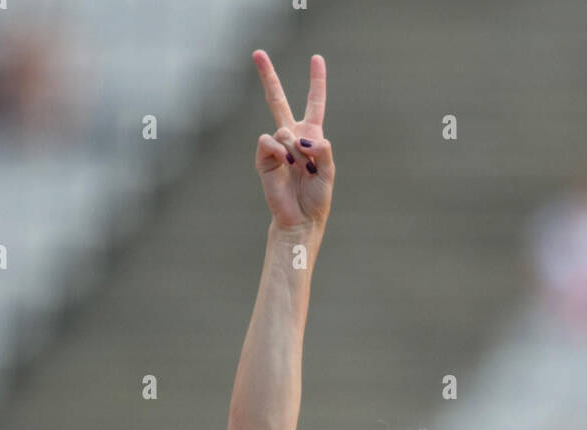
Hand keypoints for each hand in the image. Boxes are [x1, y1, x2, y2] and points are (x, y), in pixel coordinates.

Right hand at [252, 50, 333, 232]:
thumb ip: (323, 150)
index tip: (316, 59)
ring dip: (295, 149)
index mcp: (312, 137)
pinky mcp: (264, 158)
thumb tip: (301, 139)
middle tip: (257, 53)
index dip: (316, 81)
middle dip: (267, 76)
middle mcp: (292, 137)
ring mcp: (276, 147)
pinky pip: (269, 141)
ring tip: (301, 168)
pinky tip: (286, 163)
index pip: (314, 104)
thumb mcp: (329, 172)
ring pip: (282, 129)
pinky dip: (279, 151)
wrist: (300, 219)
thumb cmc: (317, 198)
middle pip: (277, 100)